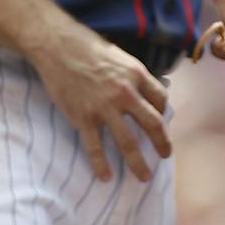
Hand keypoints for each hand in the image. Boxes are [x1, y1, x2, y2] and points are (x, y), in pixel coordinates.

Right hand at [26, 22, 170, 181]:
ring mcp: (104, 108)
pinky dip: (101, 165)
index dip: (165, 113)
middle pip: (152, 124)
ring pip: (127, 142)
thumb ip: (134, 76)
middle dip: (161, 143)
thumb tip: (146, 92)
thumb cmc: (90, 48)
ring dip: (138, 163)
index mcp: (137, 74)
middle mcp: (125, 93)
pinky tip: (106, 177)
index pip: (161, 99)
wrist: (59, 47)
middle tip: (165, 155)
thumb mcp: (121, 57)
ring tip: (144, 177)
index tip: (163, 123)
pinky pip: (95, 148)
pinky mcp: (84, 118)